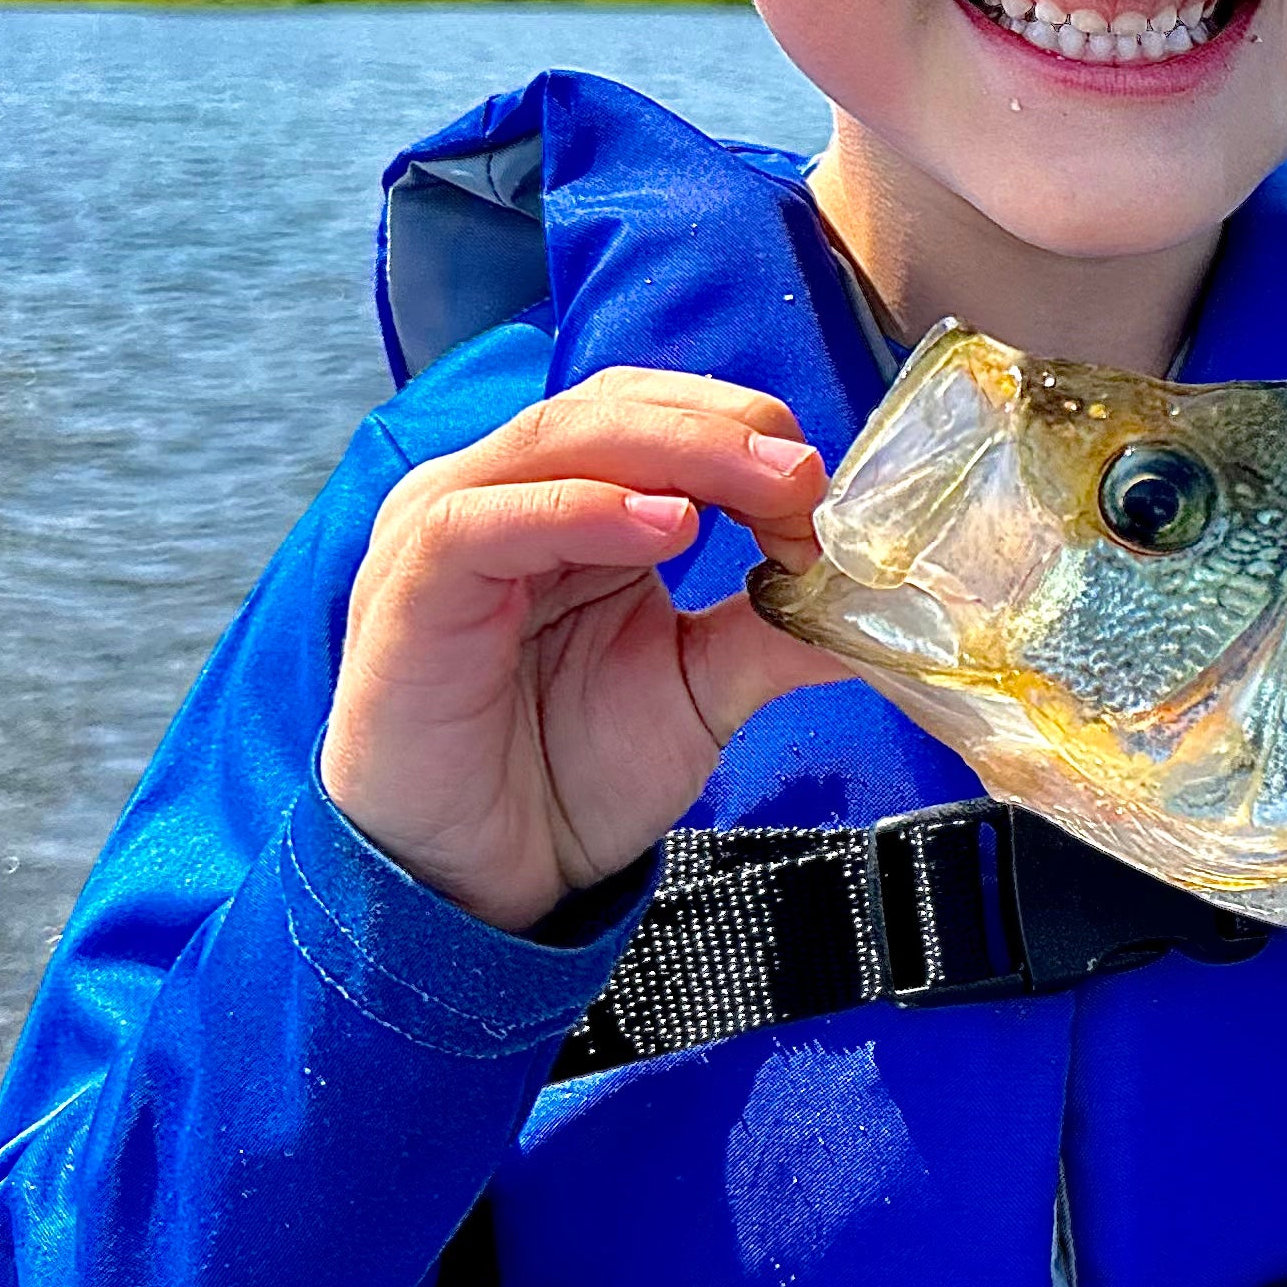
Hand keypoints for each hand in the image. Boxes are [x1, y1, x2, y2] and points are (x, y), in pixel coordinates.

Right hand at [321, 367, 848, 932]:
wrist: (486, 879)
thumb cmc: (570, 768)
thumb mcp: (704, 685)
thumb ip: (777, 627)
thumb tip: (880, 596)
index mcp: (571, 497)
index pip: (663, 413)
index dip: (750, 435)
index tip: (830, 494)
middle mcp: (503, 491)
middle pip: (616, 406)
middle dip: (724, 431)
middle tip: (807, 476)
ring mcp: (447, 529)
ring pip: (557, 440)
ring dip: (673, 451)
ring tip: (762, 487)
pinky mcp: (407, 589)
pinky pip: (483, 522)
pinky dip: (578, 510)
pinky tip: (663, 529)